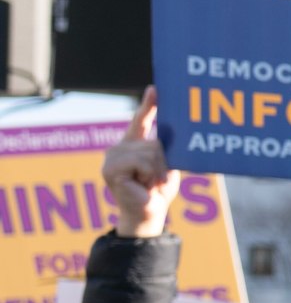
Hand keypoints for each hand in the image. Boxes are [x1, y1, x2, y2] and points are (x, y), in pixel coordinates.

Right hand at [103, 87, 181, 237]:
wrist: (148, 213)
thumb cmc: (157, 191)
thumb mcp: (165, 165)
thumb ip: (163, 149)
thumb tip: (168, 134)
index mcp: (133, 145)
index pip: (140, 120)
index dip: (148, 105)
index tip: (156, 89)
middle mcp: (119, 147)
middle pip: (154, 143)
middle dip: (163, 163)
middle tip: (156, 180)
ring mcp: (112, 157)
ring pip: (150, 152)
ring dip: (157, 172)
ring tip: (149, 183)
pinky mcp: (111, 168)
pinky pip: (142, 162)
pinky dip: (149, 175)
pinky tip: (142, 185)